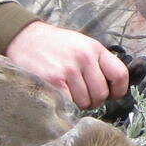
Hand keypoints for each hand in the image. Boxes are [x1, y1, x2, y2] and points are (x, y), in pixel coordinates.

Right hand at [5, 21, 130, 107]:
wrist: (25, 39)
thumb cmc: (55, 45)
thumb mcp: (82, 45)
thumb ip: (98, 62)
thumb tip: (113, 88)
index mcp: (95, 48)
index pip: (120, 75)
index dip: (118, 90)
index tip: (112, 95)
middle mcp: (84, 58)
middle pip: (102, 93)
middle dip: (95, 100)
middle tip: (84, 96)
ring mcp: (69, 70)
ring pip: (86, 102)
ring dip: (79, 104)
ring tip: (70, 94)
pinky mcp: (54, 81)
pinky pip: (70, 104)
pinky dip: (68, 106)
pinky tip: (62, 97)